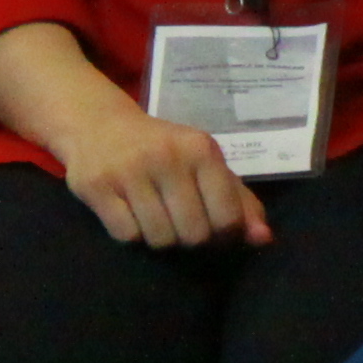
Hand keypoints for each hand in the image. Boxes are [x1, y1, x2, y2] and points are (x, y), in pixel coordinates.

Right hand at [37, 93, 272, 249]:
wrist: (98, 123)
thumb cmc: (162, 148)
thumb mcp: (205, 163)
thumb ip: (239, 201)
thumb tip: (265, 239)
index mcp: (202, 150)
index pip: (227, 217)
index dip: (225, 235)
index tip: (213, 227)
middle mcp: (168, 158)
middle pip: (194, 234)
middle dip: (190, 238)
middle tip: (180, 223)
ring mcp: (130, 172)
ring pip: (160, 239)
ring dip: (160, 238)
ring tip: (155, 217)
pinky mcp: (97, 187)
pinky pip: (127, 236)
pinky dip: (132, 235)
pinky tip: (130, 214)